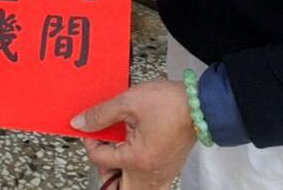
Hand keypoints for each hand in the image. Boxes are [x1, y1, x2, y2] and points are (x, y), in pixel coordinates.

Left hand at [75, 79, 198, 189]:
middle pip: (116, 188)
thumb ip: (101, 114)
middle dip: (104, 171)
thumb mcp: (128, 102)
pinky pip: (149, 186)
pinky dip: (136, 178)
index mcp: (137, 159)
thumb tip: (80, 123)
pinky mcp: (169, 171)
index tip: (92, 127)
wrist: (201, 105)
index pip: (99, 160)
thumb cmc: (170, 103)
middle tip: (102, 150)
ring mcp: (162, 175)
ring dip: (119, 177)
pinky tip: (132, 157)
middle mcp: (150, 174)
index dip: (90, 141)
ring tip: (116, 154)